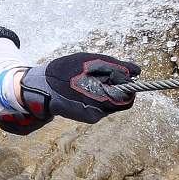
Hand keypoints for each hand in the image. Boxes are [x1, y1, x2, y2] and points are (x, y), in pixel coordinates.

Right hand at [18, 53, 140, 124]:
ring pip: (114, 102)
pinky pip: (104, 106)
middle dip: (116, 86)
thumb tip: (137, 70)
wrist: (41, 90)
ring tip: (88, 82)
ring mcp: (96, 115)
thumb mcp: (88, 61)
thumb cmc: (64, 71)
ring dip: (107, 91)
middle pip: (122, 98)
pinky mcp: (91, 118)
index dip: (126, 81)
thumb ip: (114, 65)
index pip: (128, 92)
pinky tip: (85, 91)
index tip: (120, 73)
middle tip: (99, 76)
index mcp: (100, 94)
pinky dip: (99, 97)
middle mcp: (100, 109)